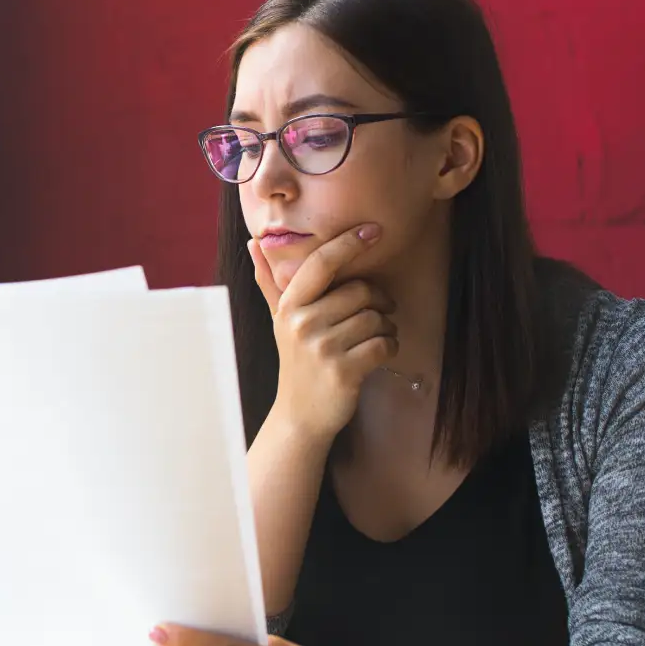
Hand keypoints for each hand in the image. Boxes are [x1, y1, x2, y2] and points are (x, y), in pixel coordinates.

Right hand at [248, 224, 398, 442]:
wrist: (300, 415)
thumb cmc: (296, 361)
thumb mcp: (280, 320)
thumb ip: (270, 281)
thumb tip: (253, 243)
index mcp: (290, 306)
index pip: (322, 263)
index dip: (349, 242)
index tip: (374, 229)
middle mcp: (302, 324)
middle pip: (360, 291)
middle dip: (379, 300)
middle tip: (380, 311)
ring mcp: (322, 349)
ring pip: (376, 318)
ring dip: (387, 326)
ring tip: (377, 335)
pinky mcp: (344, 372)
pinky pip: (383, 345)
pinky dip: (390, 347)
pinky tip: (381, 353)